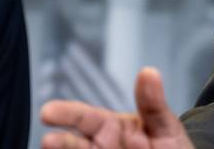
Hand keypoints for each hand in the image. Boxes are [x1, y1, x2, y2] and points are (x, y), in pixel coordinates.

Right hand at [40, 67, 193, 148]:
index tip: (47, 112)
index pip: (85, 118)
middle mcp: (101, 147)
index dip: (66, 114)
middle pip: (75, 144)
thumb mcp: (166, 128)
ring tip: (51, 147)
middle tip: (47, 141)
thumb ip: (153, 105)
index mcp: (112, 128)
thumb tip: (148, 71)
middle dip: (61, 142)